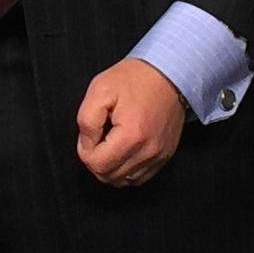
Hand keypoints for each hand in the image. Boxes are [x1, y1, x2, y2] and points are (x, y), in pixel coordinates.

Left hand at [75, 57, 184, 187]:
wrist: (168, 71)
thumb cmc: (135, 77)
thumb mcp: (100, 89)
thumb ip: (86, 121)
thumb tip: (87, 144)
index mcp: (132, 135)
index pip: (97, 165)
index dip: (85, 150)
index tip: (91, 132)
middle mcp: (149, 151)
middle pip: (109, 177)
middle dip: (97, 159)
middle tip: (99, 135)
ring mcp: (159, 156)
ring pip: (124, 181)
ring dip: (112, 166)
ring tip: (112, 140)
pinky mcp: (166, 155)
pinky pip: (139, 177)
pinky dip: (127, 168)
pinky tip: (124, 148)